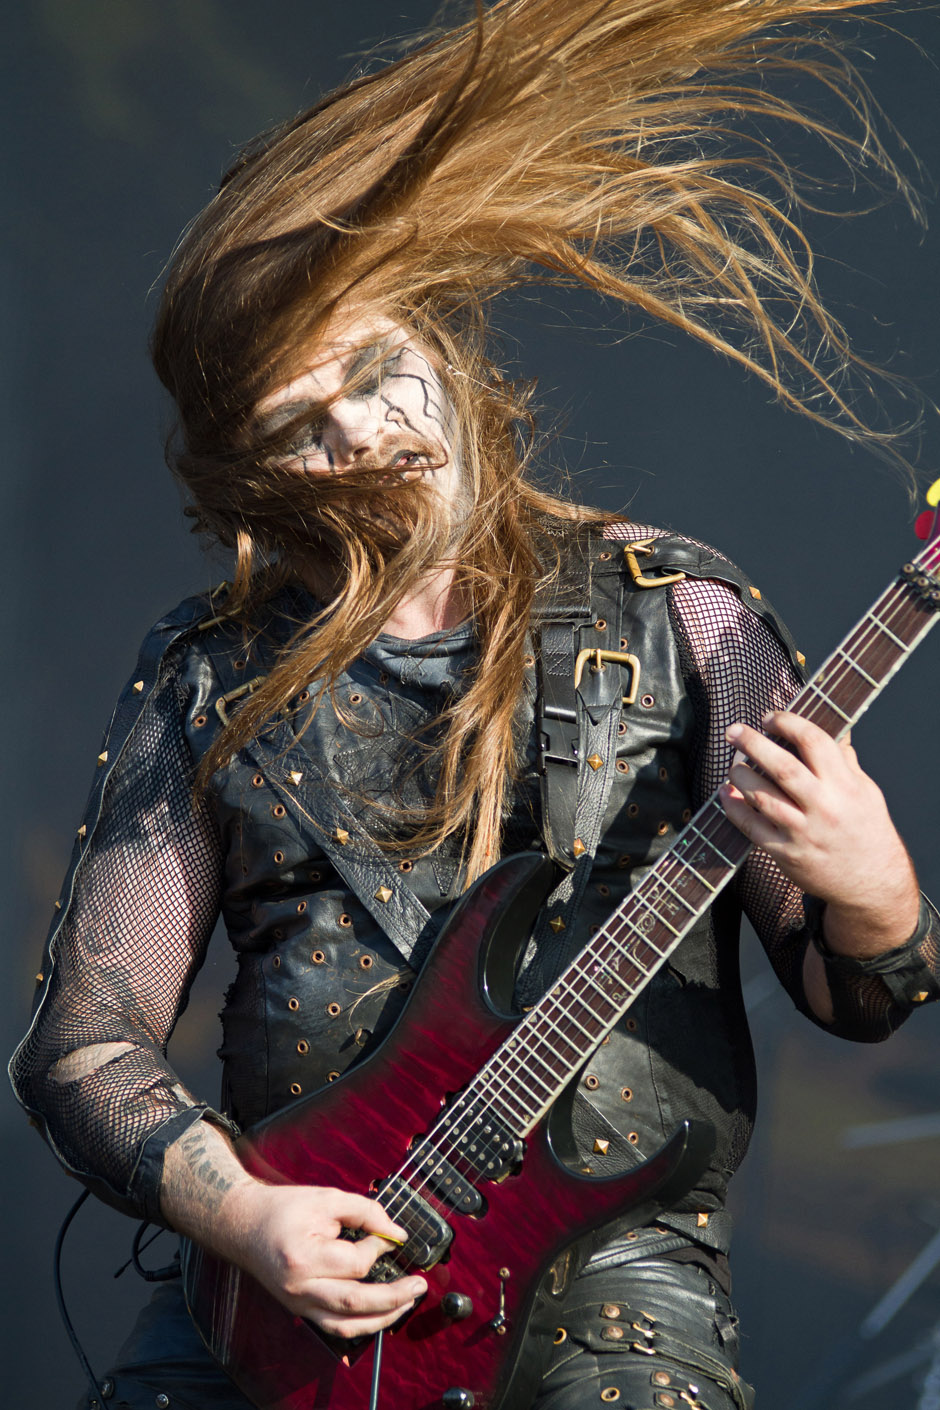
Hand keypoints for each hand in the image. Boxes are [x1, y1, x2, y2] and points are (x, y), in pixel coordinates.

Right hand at [222, 1180, 426, 1337]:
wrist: (243, 1224)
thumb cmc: (282, 1209)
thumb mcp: (326, 1198)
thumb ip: (364, 1211)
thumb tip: (396, 1233)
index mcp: (303, 1258)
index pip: (355, 1262)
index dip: (380, 1248)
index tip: (392, 1236)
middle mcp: (299, 1288)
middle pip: (355, 1303)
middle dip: (394, 1297)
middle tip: (420, 1285)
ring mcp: (297, 1304)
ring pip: (346, 1326)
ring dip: (382, 1319)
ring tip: (407, 1303)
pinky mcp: (299, 1310)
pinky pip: (334, 1327)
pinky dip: (361, 1325)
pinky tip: (381, 1314)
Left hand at [718, 711, 918, 954]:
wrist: (872, 883)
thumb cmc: (868, 830)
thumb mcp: (866, 790)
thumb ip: (844, 760)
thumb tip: (832, 726)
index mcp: (846, 785)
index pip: (815, 743)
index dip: (789, 724)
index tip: (770, 717)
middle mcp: (824, 807)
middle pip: (783, 768)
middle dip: (754, 744)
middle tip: (734, 731)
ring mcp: (803, 832)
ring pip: (763, 798)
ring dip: (740, 777)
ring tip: (733, 764)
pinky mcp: (786, 853)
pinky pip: (753, 828)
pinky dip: (734, 809)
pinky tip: (725, 794)